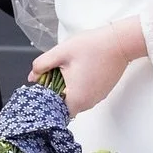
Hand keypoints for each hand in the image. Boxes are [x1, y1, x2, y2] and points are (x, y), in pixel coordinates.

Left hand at [32, 18, 146, 116]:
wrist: (119, 42)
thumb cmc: (92, 47)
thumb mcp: (61, 52)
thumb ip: (42, 65)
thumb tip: (33, 76)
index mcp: (76, 98)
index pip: (54, 110)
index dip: (46, 99)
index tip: (43, 85)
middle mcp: (88, 103)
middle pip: (65, 105)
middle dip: (56, 92)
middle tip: (53, 74)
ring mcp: (97, 98)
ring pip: (76, 100)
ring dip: (68, 89)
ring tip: (67, 70)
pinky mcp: (103, 91)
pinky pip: (86, 94)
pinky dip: (79, 86)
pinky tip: (79, 70)